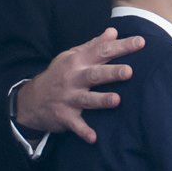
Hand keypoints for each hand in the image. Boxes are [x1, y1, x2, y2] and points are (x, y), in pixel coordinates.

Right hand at [15, 28, 143, 142]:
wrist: (30, 100)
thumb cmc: (59, 75)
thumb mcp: (72, 56)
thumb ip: (94, 45)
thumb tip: (114, 32)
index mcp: (78, 61)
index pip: (102, 51)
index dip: (121, 46)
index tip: (141, 42)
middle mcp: (73, 78)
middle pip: (95, 74)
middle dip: (112, 73)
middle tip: (129, 71)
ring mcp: (68, 98)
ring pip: (87, 99)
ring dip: (101, 100)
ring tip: (117, 100)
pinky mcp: (64, 116)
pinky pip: (76, 125)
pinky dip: (84, 132)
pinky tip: (94, 138)